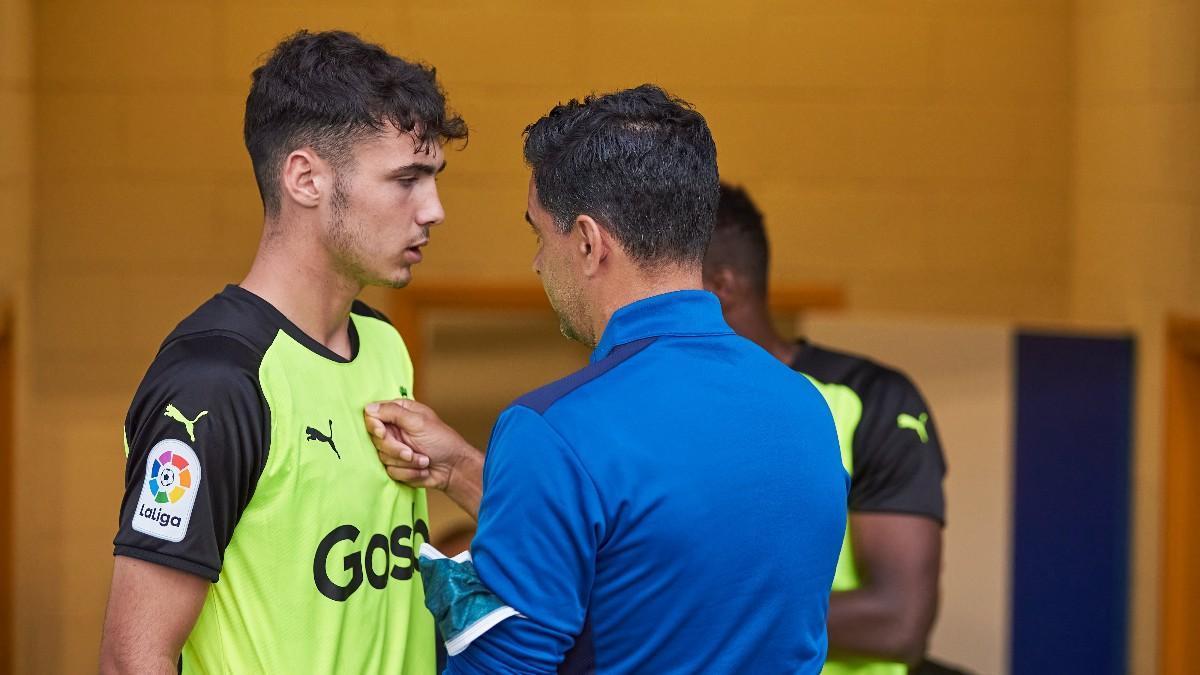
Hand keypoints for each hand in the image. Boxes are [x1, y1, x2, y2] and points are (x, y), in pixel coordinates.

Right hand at [363, 400, 482, 516]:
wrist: (454, 468)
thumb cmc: (442, 441)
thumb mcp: (418, 422)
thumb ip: (393, 413)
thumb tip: (369, 407)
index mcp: (399, 412)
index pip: (372, 416)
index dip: (375, 427)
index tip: (382, 434)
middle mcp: (394, 429)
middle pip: (376, 440)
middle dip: (395, 449)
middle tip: (411, 452)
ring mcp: (394, 448)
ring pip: (383, 458)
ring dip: (406, 463)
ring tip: (424, 460)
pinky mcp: (396, 465)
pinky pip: (391, 471)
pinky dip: (409, 472)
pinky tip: (422, 469)